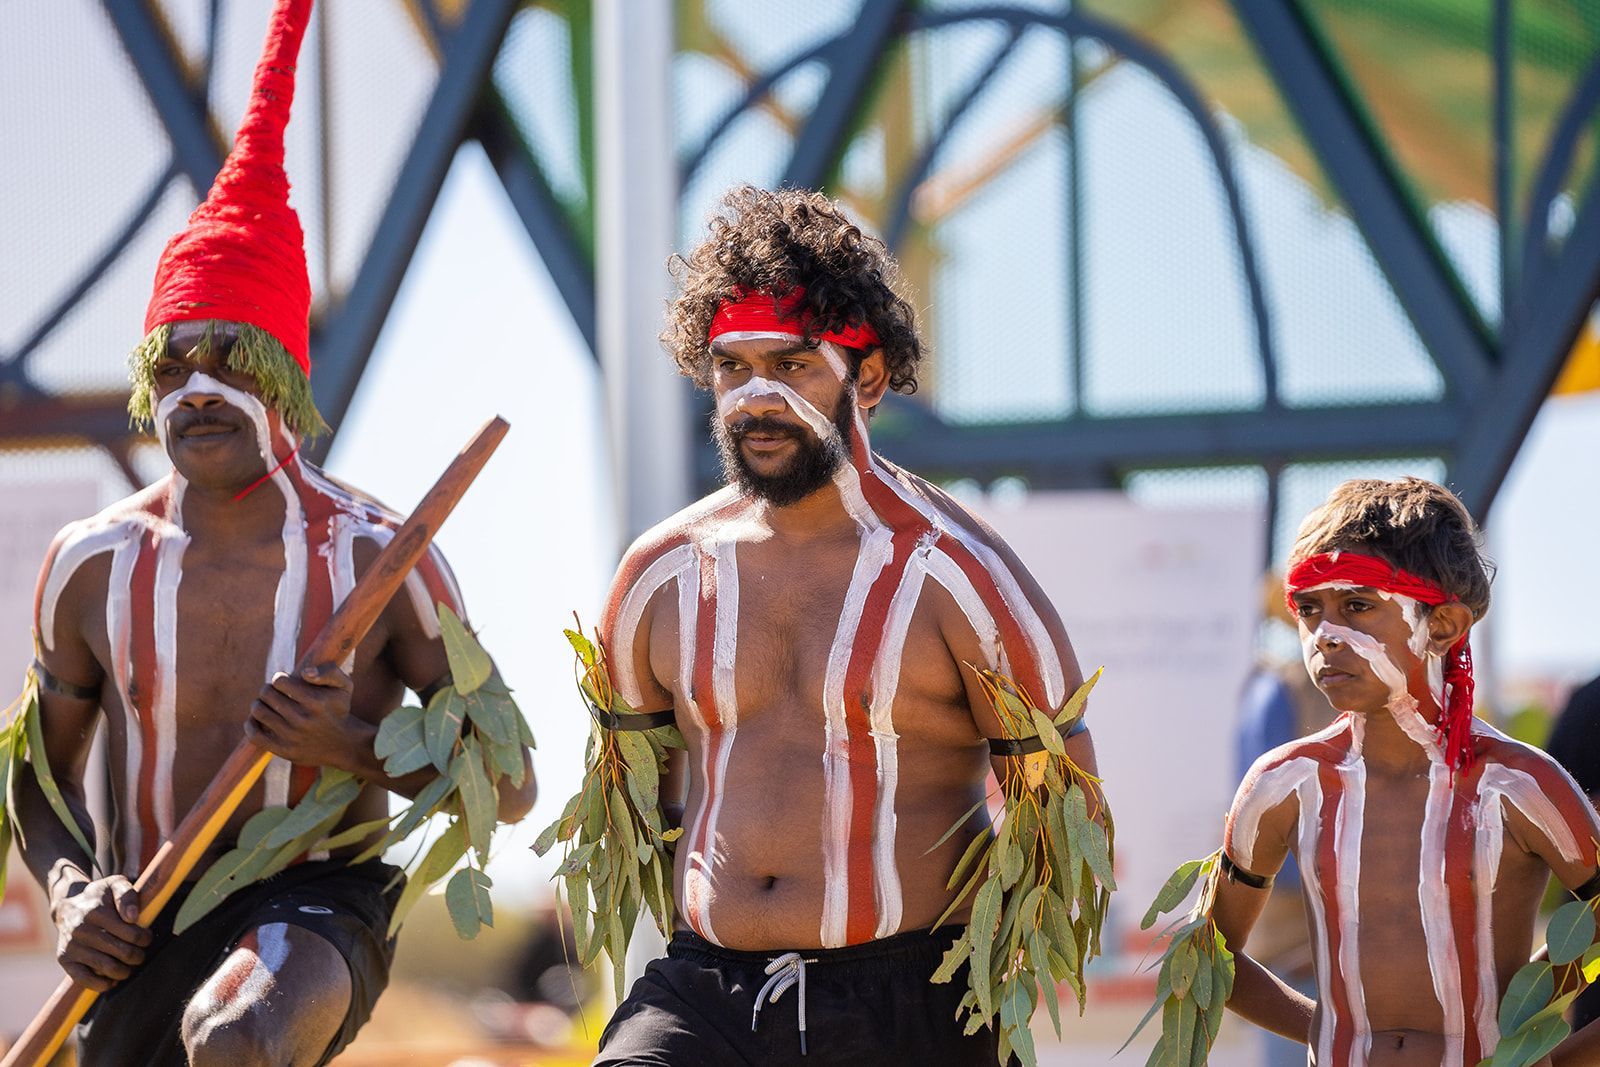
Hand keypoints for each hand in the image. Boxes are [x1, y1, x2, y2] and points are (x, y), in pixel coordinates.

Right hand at [53, 876, 150, 990]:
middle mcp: (81, 930)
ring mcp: (71, 947)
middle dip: (138, 956)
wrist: (67, 906)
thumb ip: (127, 895)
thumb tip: (133, 917)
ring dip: (125, 971)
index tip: (146, 938)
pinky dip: (103, 984)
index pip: (131, 934)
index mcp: (96, 912)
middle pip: (122, 953)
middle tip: (139, 954)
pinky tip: (112, 979)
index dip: (145, 939)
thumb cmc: (99, 896)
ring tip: (129, 965)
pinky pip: (85, 980)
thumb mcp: (115, 884)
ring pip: (107, 968)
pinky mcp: (64, 960)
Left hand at [246, 663, 358, 769]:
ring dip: (258, 703)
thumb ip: (329, 671)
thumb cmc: (339, 710)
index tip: (284, 682)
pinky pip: (255, 735)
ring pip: (259, 712)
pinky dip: (250, 724)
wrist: (343, 745)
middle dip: (267, 690)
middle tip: (273, 692)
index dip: (279, 679)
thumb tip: (305, 672)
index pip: (280, 682)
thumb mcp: (344, 686)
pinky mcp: (283, 751)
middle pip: (267, 695)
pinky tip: (256, 719)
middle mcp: (302, 719)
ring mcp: (291, 737)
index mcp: (316, 701)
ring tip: (265, 703)